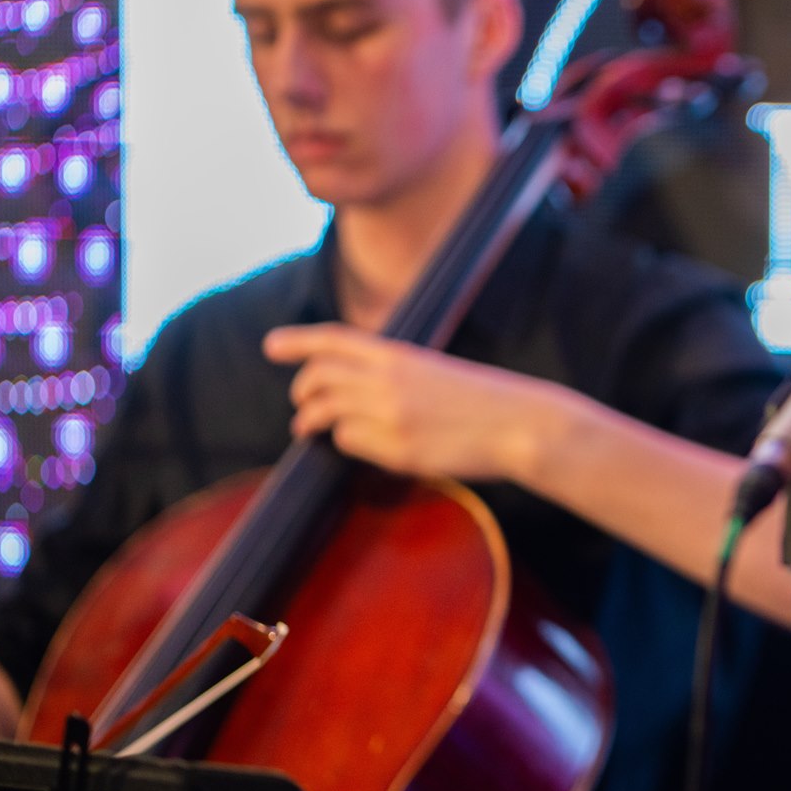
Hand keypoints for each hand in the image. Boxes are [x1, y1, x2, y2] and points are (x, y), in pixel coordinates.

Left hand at [263, 324, 537, 480]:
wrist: (520, 425)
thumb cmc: (486, 398)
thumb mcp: (436, 369)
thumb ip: (395, 372)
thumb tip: (352, 388)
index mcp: (400, 353)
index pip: (334, 340)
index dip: (298, 341)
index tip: (271, 346)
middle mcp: (388, 381)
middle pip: (319, 379)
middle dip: (302, 391)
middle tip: (300, 403)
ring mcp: (390, 416)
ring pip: (327, 413)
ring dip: (312, 421)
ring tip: (307, 428)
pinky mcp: (397, 450)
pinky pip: (351, 444)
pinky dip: (348, 444)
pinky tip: (364, 445)